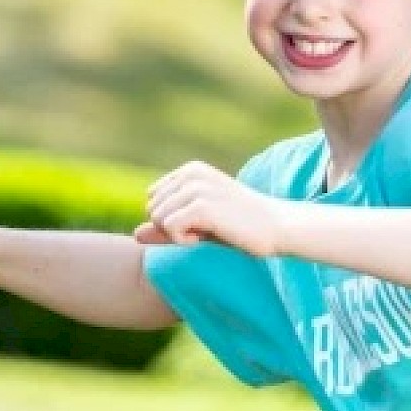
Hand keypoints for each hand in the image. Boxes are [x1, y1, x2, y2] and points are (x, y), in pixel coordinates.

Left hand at [135, 161, 286, 256]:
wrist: (276, 227)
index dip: (170, 219)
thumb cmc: (239, 228)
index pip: (153, 199)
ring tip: (207, 233)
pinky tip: (205, 238)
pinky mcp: (201, 205)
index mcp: (190, 170)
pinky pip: (169, 228)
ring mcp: (196, 187)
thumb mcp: (199, 226)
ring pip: (157, 219)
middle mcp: (191, 173)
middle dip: (172, 228)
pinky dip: (182, 241)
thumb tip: (135, 235)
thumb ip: (166, 228)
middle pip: (152, 209)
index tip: (200, 222)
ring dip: (178, 235)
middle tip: (205, 230)